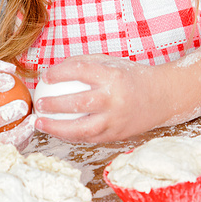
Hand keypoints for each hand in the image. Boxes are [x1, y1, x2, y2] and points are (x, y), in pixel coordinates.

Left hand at [34, 54, 160, 142]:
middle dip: (54, 104)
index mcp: (113, 75)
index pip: (80, 71)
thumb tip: (53, 71)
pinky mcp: (116, 135)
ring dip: (57, 128)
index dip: (59, 73)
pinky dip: (71, 135)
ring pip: (82, 128)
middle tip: (39, 103)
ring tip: (40, 123)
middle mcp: (114, 99)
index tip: (45, 76)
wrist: (161, 97)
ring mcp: (116, 120)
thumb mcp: (111, 63)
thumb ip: (84, 64)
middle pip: (79, 103)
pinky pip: (89, 137)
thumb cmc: (130, 77)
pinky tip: (57, 131)